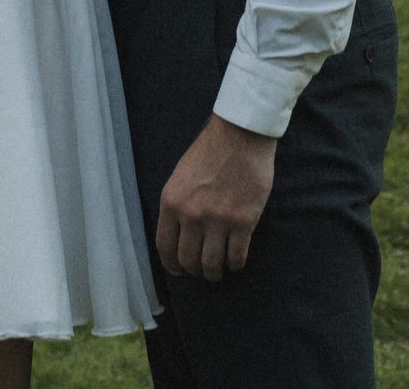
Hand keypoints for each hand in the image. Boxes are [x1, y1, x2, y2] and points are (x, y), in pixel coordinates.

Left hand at [155, 113, 275, 280]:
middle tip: (201, 270)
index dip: (171, 265)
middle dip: (194, 271)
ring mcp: (218, 220)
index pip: (164, 247)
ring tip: (218, 271)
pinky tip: (235, 262)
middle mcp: (191, 215)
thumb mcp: (180, 176)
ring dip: (214, 273)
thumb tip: (178, 233)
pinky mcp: (243, 222)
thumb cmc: (210, 151)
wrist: (241, 135)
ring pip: (211, 264)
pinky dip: (235, 265)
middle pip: (188, 260)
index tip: (178, 270)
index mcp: (171, 202)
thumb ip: (177, 204)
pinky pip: (237, 256)